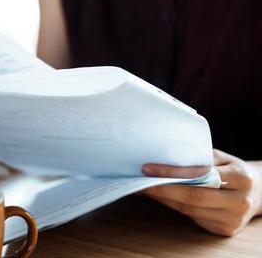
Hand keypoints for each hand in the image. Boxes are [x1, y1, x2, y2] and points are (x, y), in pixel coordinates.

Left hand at [142, 149, 261, 235]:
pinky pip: (192, 218)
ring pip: (189, 210)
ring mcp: (232, 219)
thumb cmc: (232, 170)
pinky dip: (174, 207)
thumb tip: (164, 157)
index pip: (200, 176)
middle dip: (162, 190)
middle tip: (139, 181)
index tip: (148, 169)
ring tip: (144, 188)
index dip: (172, 174)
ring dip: (164, 199)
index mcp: (241, 178)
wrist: (257, 193)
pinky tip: (161, 198)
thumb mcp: (221, 158)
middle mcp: (240, 201)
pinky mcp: (224, 230)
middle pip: (193, 198)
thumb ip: (199, 158)